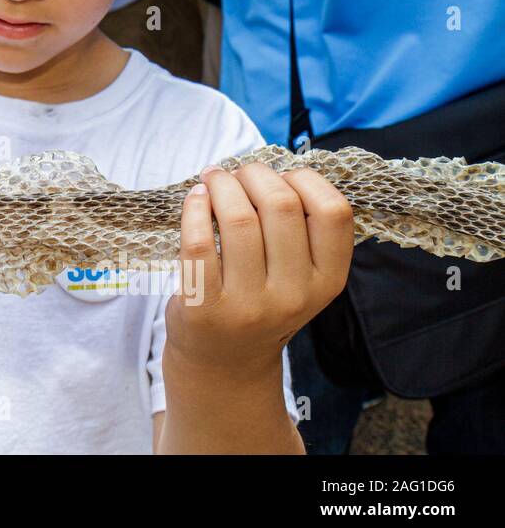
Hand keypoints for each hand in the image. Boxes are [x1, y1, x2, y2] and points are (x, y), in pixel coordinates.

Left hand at [164, 162, 353, 378]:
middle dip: (254, 174)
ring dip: (221, 184)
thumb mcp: (300, 276)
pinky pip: (199, 241)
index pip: (333, 211)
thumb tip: (271, 167)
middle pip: (281, 205)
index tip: (281, 175)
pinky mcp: (205, 307)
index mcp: (327, 280)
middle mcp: (294, 295)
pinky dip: (194, 208)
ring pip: (238, 218)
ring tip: (213, 180)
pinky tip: (195, 199)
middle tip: (237, 173)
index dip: (305, 179)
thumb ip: (300, 230)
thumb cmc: (261, 300)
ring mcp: (249, 305)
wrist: (224, 360)